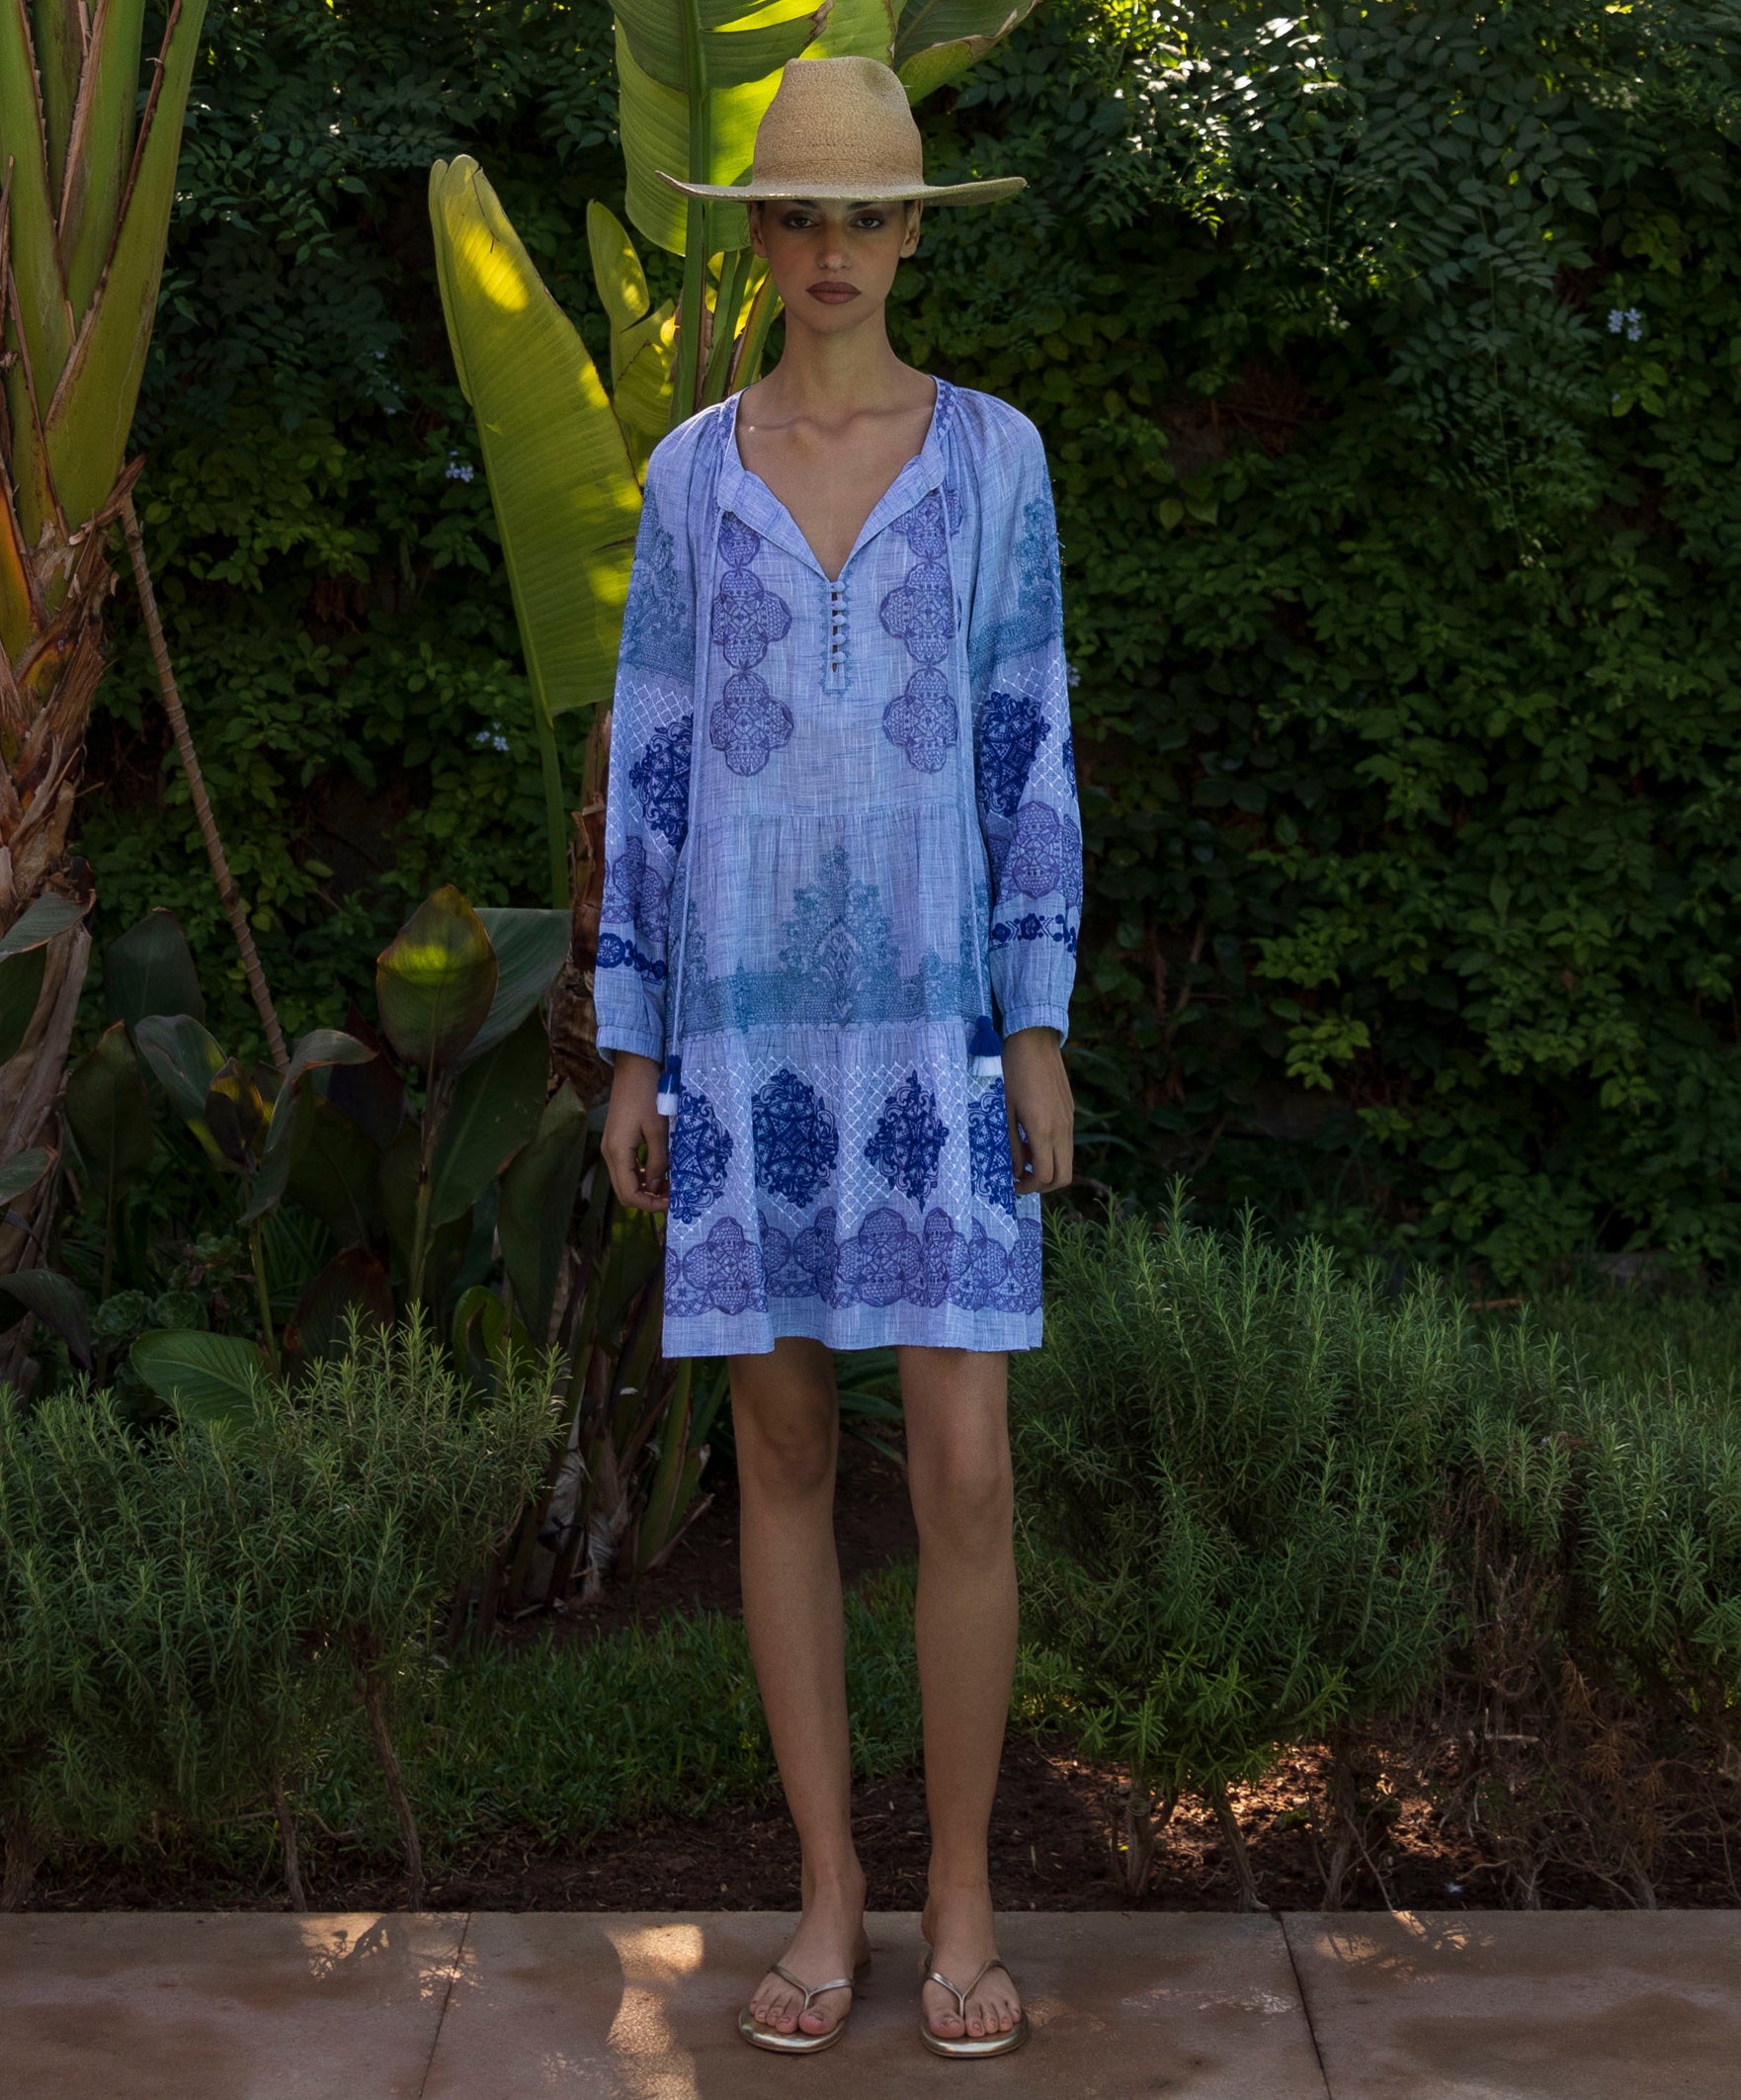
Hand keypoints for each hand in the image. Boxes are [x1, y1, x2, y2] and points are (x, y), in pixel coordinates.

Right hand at [601, 1051, 669, 1211]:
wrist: (634, 1069)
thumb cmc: (648, 1095)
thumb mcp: (658, 1130)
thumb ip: (658, 1161)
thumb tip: (657, 1187)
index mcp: (617, 1153)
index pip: (629, 1194)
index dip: (650, 1205)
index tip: (673, 1203)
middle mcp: (609, 1154)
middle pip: (624, 1192)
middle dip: (647, 1200)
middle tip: (672, 1198)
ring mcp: (611, 1148)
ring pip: (625, 1181)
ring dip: (645, 1189)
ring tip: (669, 1186)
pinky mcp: (616, 1142)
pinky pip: (626, 1168)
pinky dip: (642, 1176)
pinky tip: (660, 1172)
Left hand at [1001, 1026, 1072, 1194]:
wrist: (1034, 1040)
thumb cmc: (1011, 1073)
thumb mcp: (1004, 1111)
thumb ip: (1012, 1144)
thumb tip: (1016, 1170)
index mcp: (1043, 1130)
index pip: (1045, 1176)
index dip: (1029, 1187)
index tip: (1013, 1184)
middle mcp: (1062, 1129)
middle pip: (1064, 1176)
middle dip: (1044, 1186)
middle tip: (1023, 1179)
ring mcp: (1069, 1120)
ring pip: (1068, 1160)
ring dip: (1049, 1167)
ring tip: (1026, 1156)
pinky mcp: (1070, 1111)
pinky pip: (1067, 1142)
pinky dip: (1053, 1151)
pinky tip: (1033, 1137)